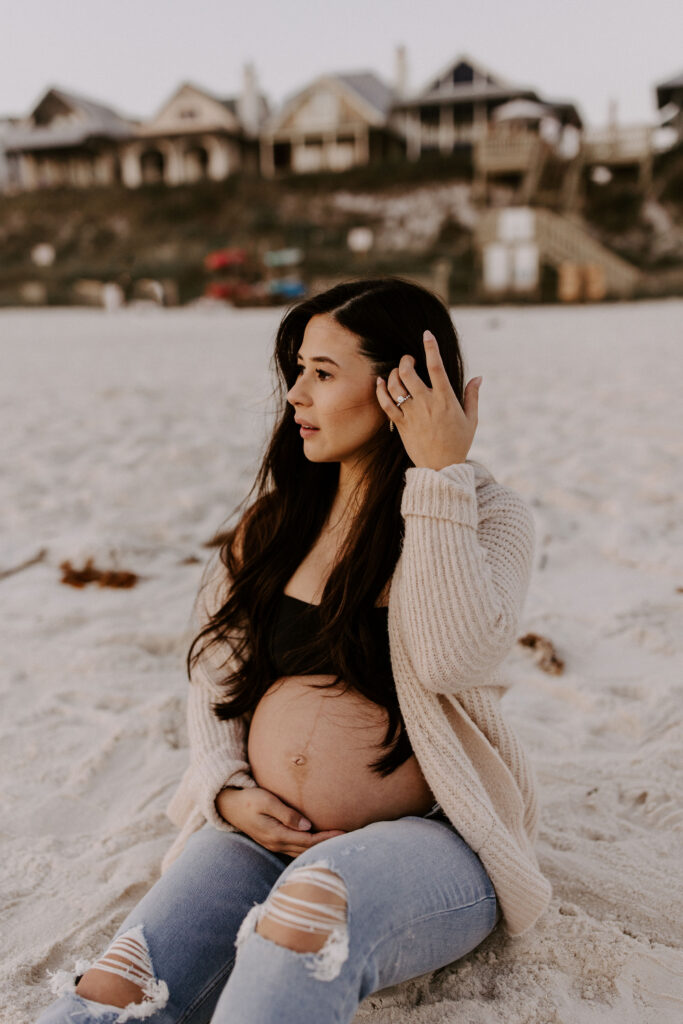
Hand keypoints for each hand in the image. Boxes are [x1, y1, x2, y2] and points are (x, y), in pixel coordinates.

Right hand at [216, 786, 345, 855]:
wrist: (229, 806)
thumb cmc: (248, 799)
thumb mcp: (266, 801)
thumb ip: (287, 813)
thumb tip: (307, 826)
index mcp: (276, 835)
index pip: (308, 841)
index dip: (327, 838)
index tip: (343, 833)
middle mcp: (277, 844)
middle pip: (308, 850)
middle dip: (327, 846)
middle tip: (348, 839)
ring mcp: (274, 845)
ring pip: (302, 853)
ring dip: (319, 849)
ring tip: (337, 843)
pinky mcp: (274, 842)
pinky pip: (295, 850)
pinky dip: (309, 848)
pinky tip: (318, 844)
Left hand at [376, 330, 481, 469]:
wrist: (441, 469)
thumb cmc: (458, 443)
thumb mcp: (471, 420)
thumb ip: (472, 396)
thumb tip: (478, 377)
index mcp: (446, 400)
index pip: (437, 367)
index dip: (431, 348)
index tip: (427, 334)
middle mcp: (427, 404)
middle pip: (409, 373)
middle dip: (406, 360)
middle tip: (409, 359)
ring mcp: (412, 414)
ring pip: (396, 385)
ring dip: (394, 373)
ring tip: (399, 372)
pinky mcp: (400, 424)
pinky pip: (385, 403)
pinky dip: (381, 390)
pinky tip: (381, 382)